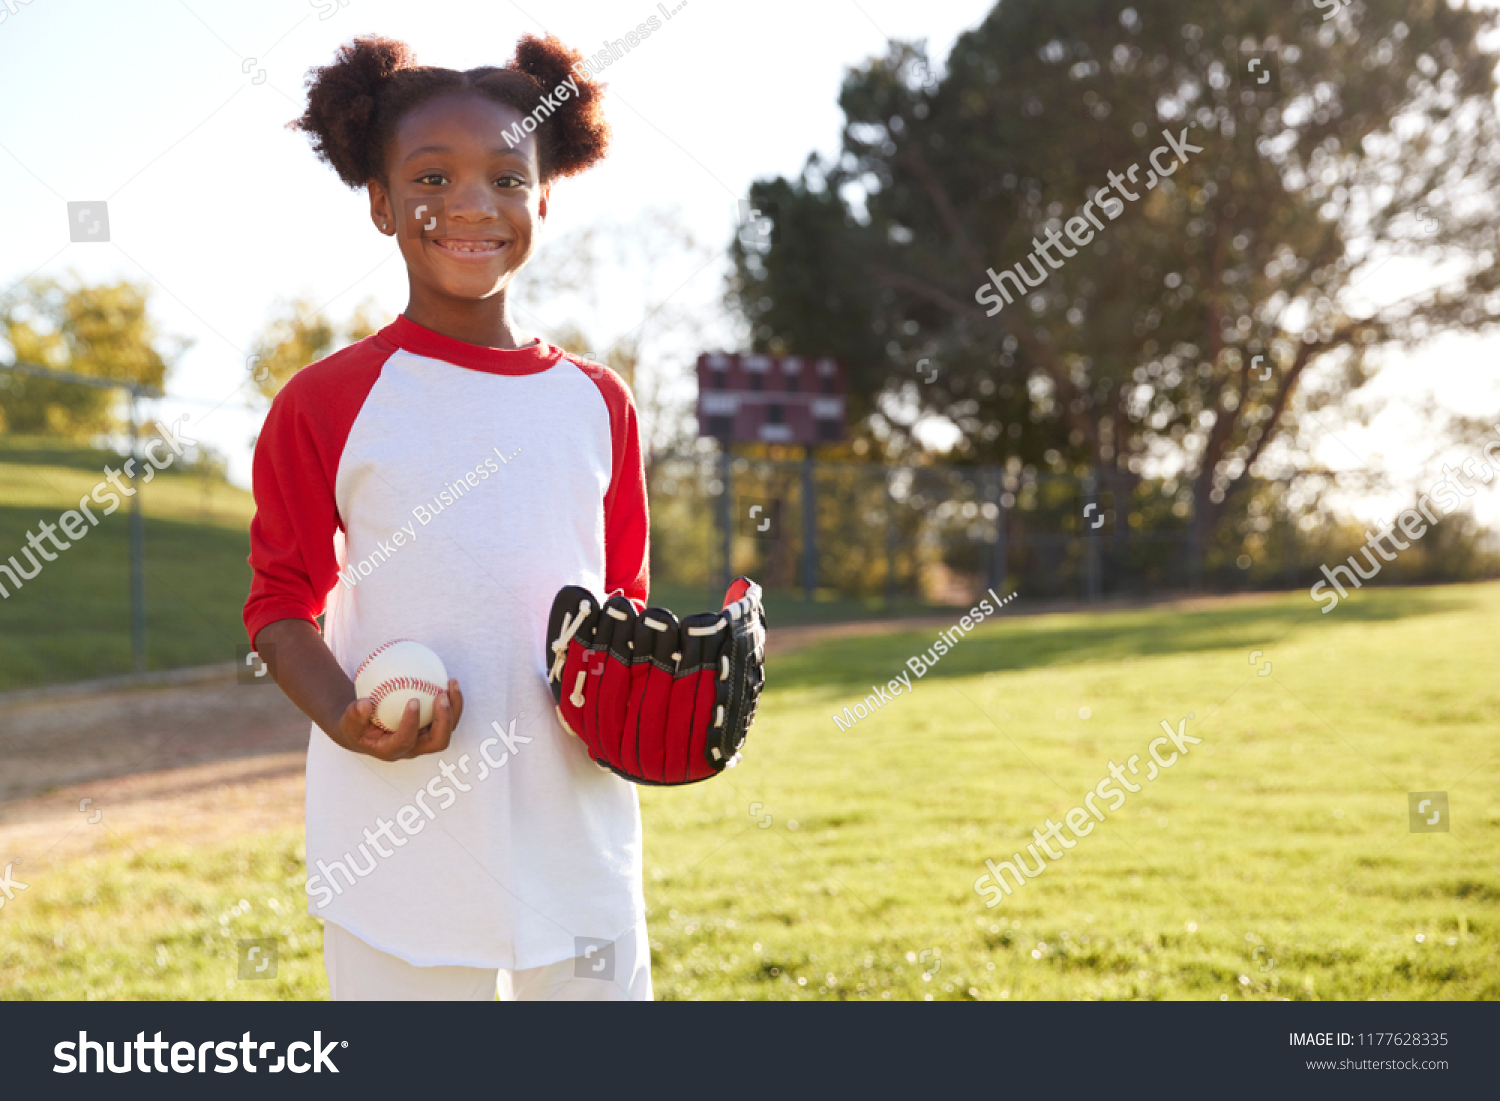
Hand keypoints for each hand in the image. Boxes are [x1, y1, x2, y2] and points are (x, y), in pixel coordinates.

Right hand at [333, 679, 464, 760]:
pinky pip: (446, 717)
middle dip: (444, 720)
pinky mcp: (431, 729)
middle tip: (441, 695)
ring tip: (452, 683)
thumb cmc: (356, 727)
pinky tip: (448, 680)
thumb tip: (365, 704)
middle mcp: (413, 749)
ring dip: (454, 708)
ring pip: (448, 729)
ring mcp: (425, 740)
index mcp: (392, 750)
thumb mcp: (348, 722)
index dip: (412, 724)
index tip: (413, 700)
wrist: (364, 731)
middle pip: (438, 742)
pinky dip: (451, 701)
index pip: (406, 741)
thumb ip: (354, 715)